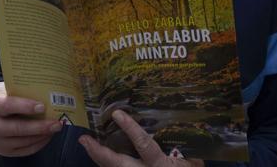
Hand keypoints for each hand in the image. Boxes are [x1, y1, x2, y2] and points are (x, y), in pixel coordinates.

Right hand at [0, 82, 62, 156]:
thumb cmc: (2, 100)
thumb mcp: (5, 93)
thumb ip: (21, 93)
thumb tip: (47, 92)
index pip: (7, 106)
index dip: (24, 106)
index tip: (42, 106)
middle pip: (17, 128)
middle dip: (39, 126)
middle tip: (57, 122)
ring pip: (24, 141)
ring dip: (43, 135)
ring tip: (57, 126)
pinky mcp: (6, 152)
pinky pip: (26, 150)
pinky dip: (40, 142)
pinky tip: (49, 134)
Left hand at [79, 110, 203, 166]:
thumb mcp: (192, 161)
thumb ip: (185, 149)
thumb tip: (184, 124)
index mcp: (160, 164)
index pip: (144, 145)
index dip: (131, 129)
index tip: (117, 114)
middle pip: (117, 164)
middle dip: (99, 152)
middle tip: (84, 139)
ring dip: (97, 157)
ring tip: (86, 143)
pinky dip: (105, 163)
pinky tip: (97, 153)